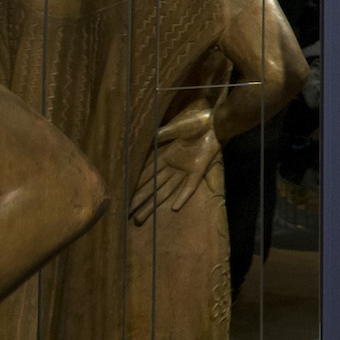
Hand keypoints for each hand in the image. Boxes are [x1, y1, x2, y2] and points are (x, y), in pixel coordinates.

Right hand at [130, 107, 218, 224]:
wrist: (214, 122)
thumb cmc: (195, 123)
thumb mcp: (173, 129)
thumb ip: (160, 136)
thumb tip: (142, 140)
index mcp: (166, 156)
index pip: (148, 175)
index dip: (136, 186)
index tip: (125, 197)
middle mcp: (174, 166)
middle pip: (155, 187)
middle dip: (141, 201)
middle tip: (129, 215)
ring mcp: (186, 170)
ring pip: (168, 191)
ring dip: (155, 204)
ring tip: (143, 218)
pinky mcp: (199, 171)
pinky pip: (190, 187)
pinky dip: (183, 196)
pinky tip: (174, 208)